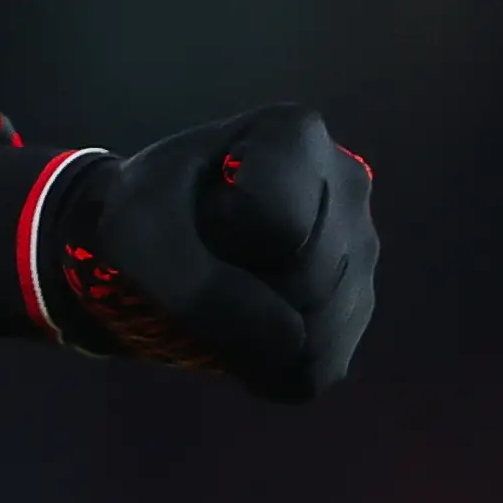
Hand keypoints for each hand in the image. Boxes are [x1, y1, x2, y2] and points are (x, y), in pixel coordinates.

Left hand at [46, 104, 375, 403]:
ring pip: (319, 333)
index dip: (222, 230)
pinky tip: (243, 322)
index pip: (278, 222)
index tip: (201, 207)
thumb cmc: (142, 215)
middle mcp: (349, 185)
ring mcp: (362, 250)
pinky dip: (265, 363)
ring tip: (228, 283)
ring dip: (253, 330)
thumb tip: (294, 345)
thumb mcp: (139, 235)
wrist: (143, 244)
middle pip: (308, 280)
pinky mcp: (356, 312)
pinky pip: (318, 367)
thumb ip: (203, 286)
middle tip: (210, 253)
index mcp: (297, 135)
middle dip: (243, 285)